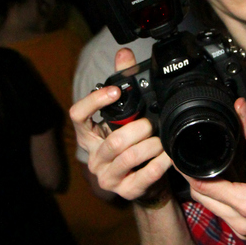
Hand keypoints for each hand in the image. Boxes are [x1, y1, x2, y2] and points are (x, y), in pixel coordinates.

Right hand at [69, 47, 172, 200]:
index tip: (116, 91)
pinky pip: (143, 176)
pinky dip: (159, 164)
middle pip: (113, 140)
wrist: (144, 182)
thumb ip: (123, 82)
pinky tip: (167, 157)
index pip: (78, 116)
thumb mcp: (125, 115)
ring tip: (161, 140)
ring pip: (129, 157)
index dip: (94, 102)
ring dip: (151, 146)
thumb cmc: (132, 143)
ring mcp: (107, 176)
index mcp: (89, 136)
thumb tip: (124, 54)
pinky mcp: (125, 190)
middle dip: (138, 129)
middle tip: (151, 124)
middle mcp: (94, 157)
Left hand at [184, 98, 245, 240]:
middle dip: (194, 178)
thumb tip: (240, 109)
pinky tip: (227, 183)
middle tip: (191, 158)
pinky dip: (220, 199)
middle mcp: (242, 221)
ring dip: (207, 190)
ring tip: (209, 167)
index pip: (203, 187)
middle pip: (202, 199)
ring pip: (211, 208)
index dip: (187, 170)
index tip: (179, 156)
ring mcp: (245, 230)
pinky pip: (224, 214)